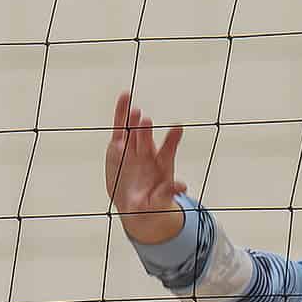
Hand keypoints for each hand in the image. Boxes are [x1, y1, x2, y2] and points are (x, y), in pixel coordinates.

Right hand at [106, 91, 186, 244]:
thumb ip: (168, 192)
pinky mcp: (118, 146)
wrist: (135, 205)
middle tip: (145, 121)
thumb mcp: (159, 202)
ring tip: (134, 111)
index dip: (172, 140)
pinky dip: (121, 113)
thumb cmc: (152, 203)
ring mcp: (133, 148)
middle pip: (147, 141)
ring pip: (133, 131)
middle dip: (145, 132)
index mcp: (161, 166)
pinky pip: (119, 128)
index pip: (168, 151)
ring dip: (133, 121)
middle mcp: (148, 153)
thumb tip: (182, 187)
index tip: (177, 128)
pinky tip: (124, 97)